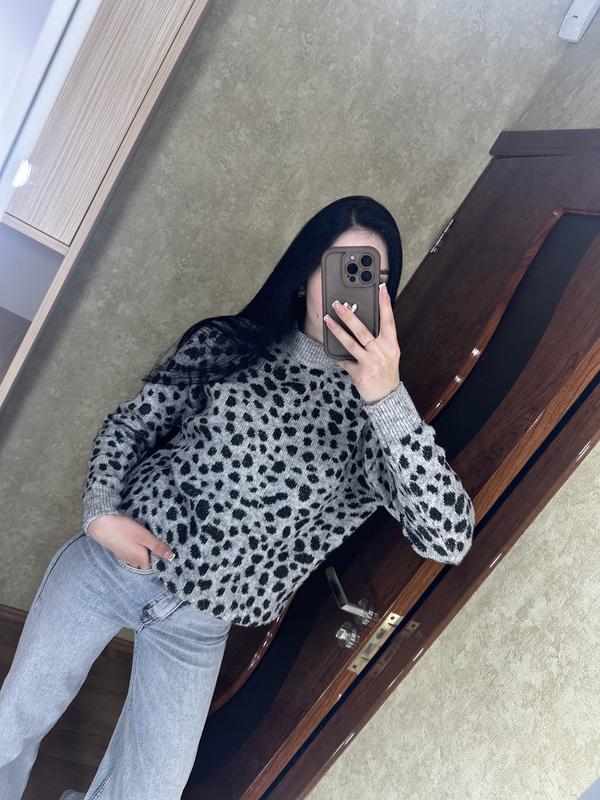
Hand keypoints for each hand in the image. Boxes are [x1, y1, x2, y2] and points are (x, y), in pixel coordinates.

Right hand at [87, 515, 174, 568]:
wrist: (102, 525)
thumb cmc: (126, 530)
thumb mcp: (145, 537)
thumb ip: (158, 547)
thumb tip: (172, 558)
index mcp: (140, 559)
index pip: (152, 567)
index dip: (158, 561)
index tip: (164, 552)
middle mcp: (132, 561)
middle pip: (144, 564)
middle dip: (151, 558)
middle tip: (157, 546)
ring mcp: (123, 557)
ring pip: (137, 559)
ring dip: (142, 554)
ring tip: (147, 543)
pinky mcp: (118, 551)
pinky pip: (130, 554)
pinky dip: (134, 550)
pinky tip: (135, 541)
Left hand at [324, 281, 400, 403]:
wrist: (386, 396)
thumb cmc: (385, 371)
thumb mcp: (389, 354)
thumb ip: (381, 339)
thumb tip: (362, 320)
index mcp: (391, 345)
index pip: (389, 320)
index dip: (385, 303)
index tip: (381, 287)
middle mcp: (382, 353)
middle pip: (363, 330)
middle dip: (349, 315)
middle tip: (338, 304)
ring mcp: (371, 364)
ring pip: (350, 343)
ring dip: (337, 330)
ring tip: (327, 319)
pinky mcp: (360, 374)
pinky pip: (344, 361)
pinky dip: (336, 355)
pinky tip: (329, 347)